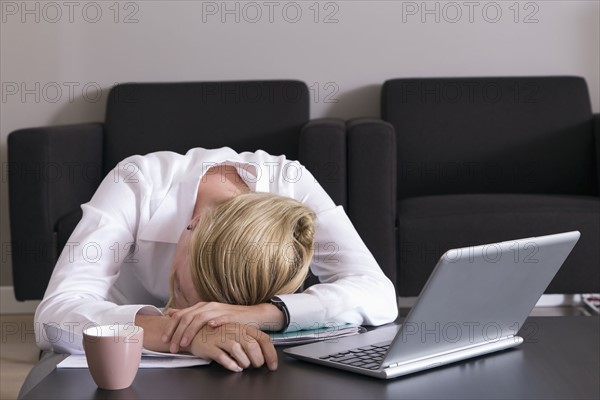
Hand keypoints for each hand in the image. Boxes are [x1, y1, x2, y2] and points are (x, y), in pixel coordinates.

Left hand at [162, 302, 283, 352]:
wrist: (251, 315)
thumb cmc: (227, 319)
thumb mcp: (206, 315)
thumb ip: (189, 314)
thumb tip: (171, 312)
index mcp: (201, 306)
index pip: (181, 315)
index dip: (171, 327)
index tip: (164, 340)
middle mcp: (208, 306)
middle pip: (188, 318)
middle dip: (178, 333)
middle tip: (173, 347)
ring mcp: (219, 310)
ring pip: (200, 319)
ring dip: (191, 331)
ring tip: (185, 343)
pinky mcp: (231, 316)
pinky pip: (222, 318)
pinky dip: (215, 321)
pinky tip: (209, 327)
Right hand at [186, 323, 277, 371]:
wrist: (196, 332)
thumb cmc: (220, 335)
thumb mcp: (238, 335)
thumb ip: (251, 342)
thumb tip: (264, 356)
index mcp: (244, 327)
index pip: (263, 338)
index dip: (270, 353)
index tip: (273, 366)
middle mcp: (234, 331)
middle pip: (252, 345)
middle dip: (257, 360)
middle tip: (254, 365)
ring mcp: (222, 338)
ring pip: (238, 351)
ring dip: (244, 362)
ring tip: (243, 365)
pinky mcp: (210, 346)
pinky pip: (223, 357)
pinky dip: (231, 364)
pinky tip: (234, 367)